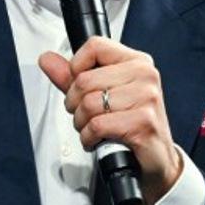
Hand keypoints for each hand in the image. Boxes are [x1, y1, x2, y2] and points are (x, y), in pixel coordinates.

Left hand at [38, 36, 181, 204]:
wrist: (157, 158)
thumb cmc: (130, 125)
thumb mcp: (101, 95)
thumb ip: (72, 77)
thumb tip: (47, 59)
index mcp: (137, 62)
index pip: (95, 46)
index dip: (75, 67)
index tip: (79, 85)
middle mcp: (145, 75)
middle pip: (84, 80)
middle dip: (74, 104)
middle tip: (85, 115)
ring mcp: (146, 98)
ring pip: (89, 104)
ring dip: (81, 124)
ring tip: (92, 129)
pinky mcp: (143, 122)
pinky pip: (97, 125)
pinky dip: (89, 138)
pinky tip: (98, 140)